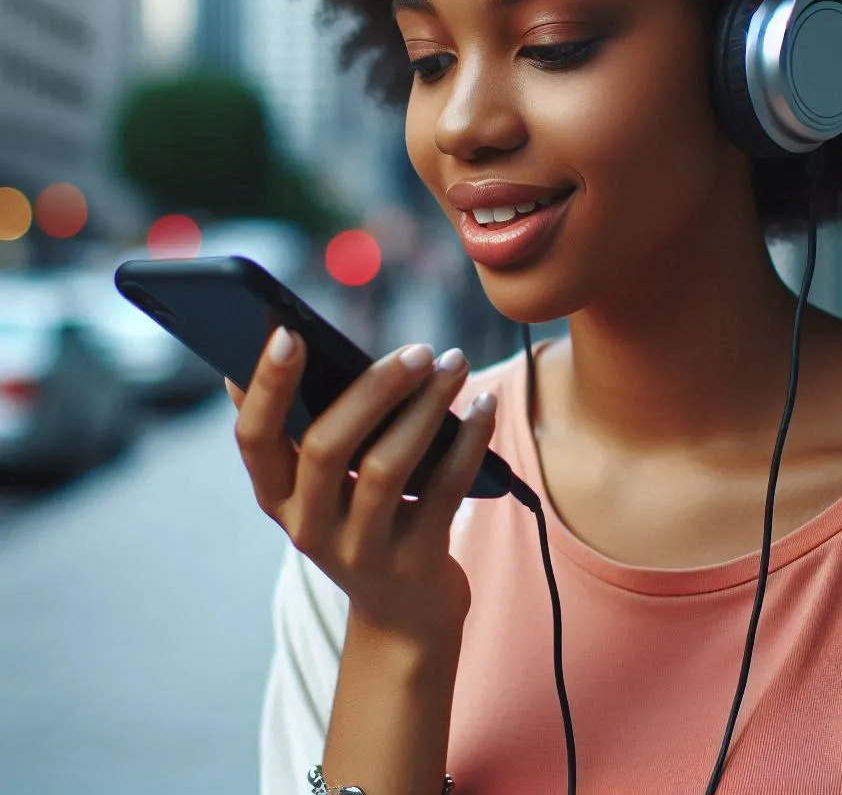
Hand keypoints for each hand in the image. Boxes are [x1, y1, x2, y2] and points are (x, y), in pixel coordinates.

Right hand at [226, 329, 496, 648]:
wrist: (402, 613)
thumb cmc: (361, 517)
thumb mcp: (322, 483)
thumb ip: (308, 423)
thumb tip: (290, 339)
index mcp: (276, 495)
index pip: (253, 438)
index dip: (266, 386)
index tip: (289, 331)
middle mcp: (307, 526)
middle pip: (327, 447)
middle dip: (373, 389)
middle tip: (419, 348)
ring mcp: (359, 550)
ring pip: (387, 467)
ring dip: (426, 407)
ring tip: (455, 363)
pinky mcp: (413, 562)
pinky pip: (444, 492)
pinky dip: (467, 441)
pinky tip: (484, 405)